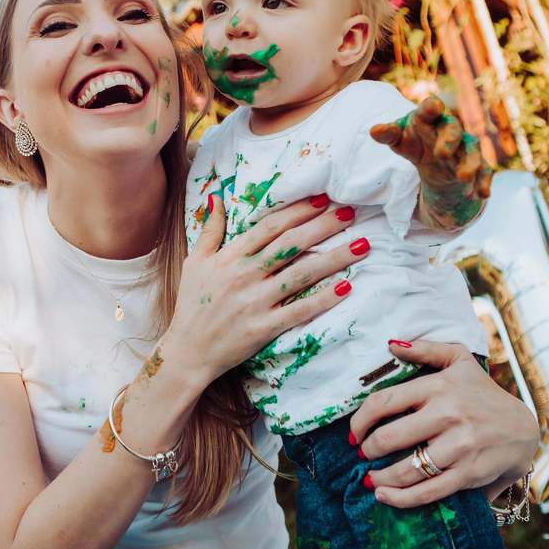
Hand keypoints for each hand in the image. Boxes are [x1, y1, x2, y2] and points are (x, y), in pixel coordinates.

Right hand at [164, 193, 370, 386]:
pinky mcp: (264, 328)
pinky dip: (323, 299)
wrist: (187, 351)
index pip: (269, 227)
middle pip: (290, 244)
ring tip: (362, 245)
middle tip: (350, 212)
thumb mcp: (194, 262)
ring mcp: (255, 302)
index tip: (322, 199)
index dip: (297, 211)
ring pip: (301, 274)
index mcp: (229, 257)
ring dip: (334, 258)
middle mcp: (244, 275)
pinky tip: (347, 287)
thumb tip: (217, 196)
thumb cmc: (191, 305)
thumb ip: (209, 229)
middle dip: (322, 226)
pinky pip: (299, 311)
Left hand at [347, 340, 538, 507]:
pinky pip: (428, 490)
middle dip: (368, 450)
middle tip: (362, 454)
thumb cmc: (483, 393)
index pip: (385, 402)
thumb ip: (426, 349)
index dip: (360, 420)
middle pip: (390, 437)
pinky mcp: (469, 473)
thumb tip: (391, 344)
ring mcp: (459, 446)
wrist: (524, 429)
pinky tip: (384, 495)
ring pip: (407, 468)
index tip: (353, 432)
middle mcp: (448, 415)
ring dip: (380, 477)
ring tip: (370, 479)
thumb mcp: (459, 361)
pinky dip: (401, 498)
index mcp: (439, 387)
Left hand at [369, 95, 492, 200]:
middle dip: (448, 140)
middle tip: (440, 154)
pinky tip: (482, 195)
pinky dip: (483, 183)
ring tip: (462, 178)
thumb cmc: (415, 142)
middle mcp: (451, 130)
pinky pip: (484, 173)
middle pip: (453, 130)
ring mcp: (466, 148)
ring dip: (469, 164)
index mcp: (430, 119)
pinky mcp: (477, 166)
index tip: (433, 106)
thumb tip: (373, 131)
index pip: (430, 109)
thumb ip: (389, 134)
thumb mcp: (400, 141)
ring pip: (472, 151)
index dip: (431, 107)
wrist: (436, 159)